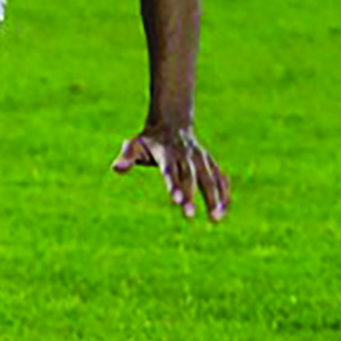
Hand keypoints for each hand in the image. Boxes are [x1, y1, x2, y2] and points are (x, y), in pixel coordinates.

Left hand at [113, 125, 229, 221]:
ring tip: (215, 218)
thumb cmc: (148, 140)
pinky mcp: (210, 162)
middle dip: (190, 195)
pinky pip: (220, 177)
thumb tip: (116, 168)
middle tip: (188, 215)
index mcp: (166, 152)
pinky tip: (224, 210)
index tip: (175, 201)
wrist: (172, 123)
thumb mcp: (133, 144)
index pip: (170, 170)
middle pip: (190, 176)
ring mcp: (200, 158)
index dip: (173, 185)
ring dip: (213, 197)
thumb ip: (126, 157)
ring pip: (209, 177)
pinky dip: (224, 192)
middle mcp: (185, 154)